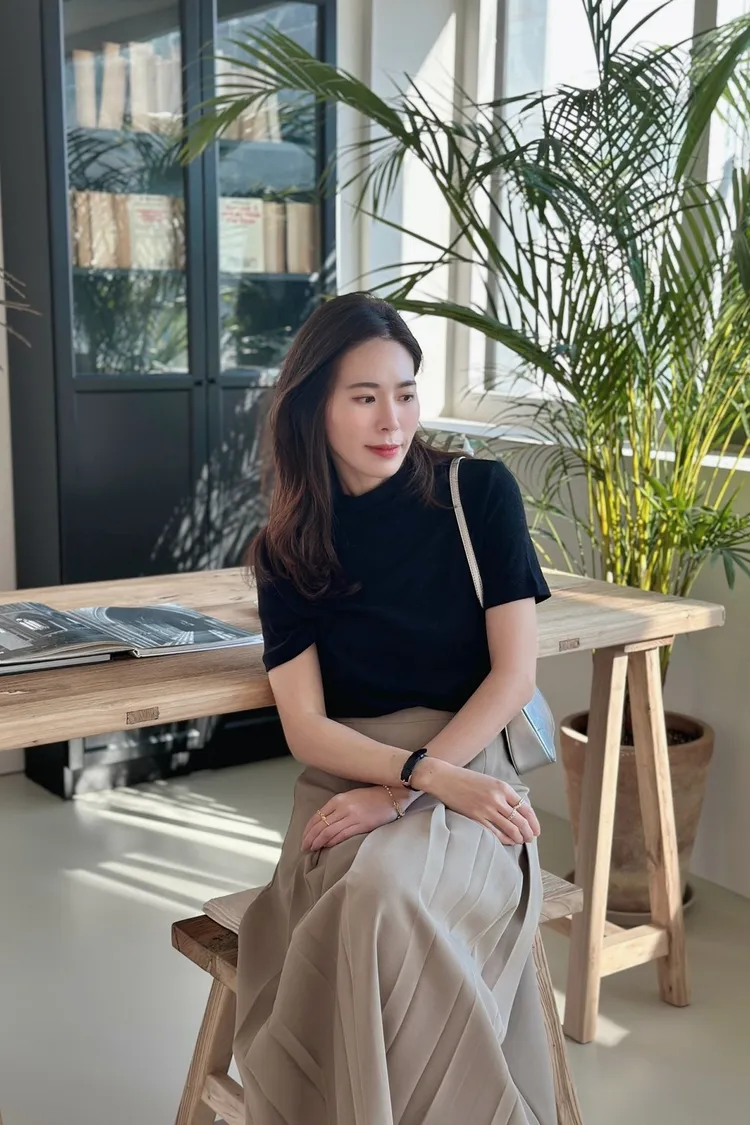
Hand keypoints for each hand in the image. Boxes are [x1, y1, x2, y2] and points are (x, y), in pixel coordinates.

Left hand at [301, 786, 403, 852]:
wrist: (392, 795)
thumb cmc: (371, 797)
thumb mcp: (350, 797)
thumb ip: (337, 808)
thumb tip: (324, 824)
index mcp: (338, 799)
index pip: (317, 816)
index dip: (308, 829)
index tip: (303, 838)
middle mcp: (342, 807)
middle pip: (320, 826)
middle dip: (309, 838)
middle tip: (304, 848)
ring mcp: (352, 816)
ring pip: (328, 832)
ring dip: (318, 842)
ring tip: (312, 850)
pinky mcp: (362, 825)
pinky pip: (342, 835)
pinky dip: (331, 842)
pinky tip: (326, 847)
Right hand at [414, 759, 539, 845]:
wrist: (444, 779)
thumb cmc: (466, 779)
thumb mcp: (490, 781)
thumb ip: (504, 794)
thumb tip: (517, 810)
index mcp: (503, 788)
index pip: (525, 808)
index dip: (534, 822)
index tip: (536, 829)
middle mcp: (497, 799)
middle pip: (520, 821)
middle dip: (528, 832)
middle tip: (530, 838)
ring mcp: (486, 809)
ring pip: (510, 829)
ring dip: (519, 837)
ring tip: (521, 841)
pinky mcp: (476, 818)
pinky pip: (495, 833)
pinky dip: (505, 839)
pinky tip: (508, 841)